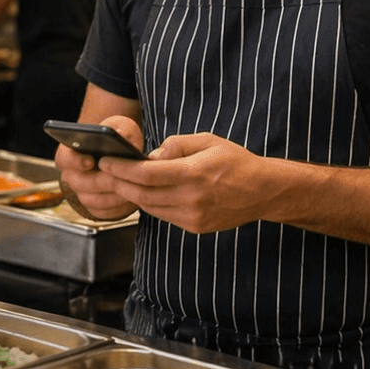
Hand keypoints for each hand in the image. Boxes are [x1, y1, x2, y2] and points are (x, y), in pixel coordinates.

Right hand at [53, 116, 143, 220]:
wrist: (116, 153)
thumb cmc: (114, 138)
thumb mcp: (119, 126)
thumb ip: (121, 129)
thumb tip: (124, 138)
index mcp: (68, 154)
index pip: (65, 159)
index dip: (76, 161)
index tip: (89, 161)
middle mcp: (71, 176)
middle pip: (82, 183)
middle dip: (103, 181)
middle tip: (120, 178)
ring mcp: (82, 194)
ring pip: (94, 200)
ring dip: (113, 196)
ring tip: (132, 188)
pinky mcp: (95, 208)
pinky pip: (104, 213)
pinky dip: (118, 208)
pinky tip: (132, 198)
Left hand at [99, 132, 268, 233]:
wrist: (262, 191)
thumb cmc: (234, 161)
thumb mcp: (207, 141)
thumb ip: (176, 145)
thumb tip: (150, 156)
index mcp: (195, 173)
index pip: (147, 174)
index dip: (121, 169)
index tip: (106, 162)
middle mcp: (193, 198)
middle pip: (142, 194)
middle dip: (119, 183)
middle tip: (107, 172)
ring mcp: (193, 216)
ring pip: (150, 207)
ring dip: (132, 195)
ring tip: (121, 181)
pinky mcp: (195, 227)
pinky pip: (163, 215)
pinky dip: (150, 204)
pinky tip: (144, 193)